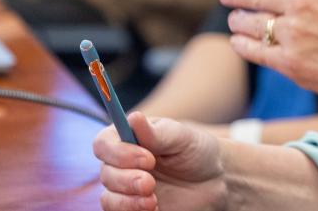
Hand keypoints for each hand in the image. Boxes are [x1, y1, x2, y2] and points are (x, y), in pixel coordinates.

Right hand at [94, 112, 226, 210]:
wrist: (213, 180)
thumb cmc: (195, 151)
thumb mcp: (182, 137)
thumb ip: (157, 133)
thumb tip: (133, 116)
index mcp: (128, 138)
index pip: (103, 143)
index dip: (118, 153)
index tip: (148, 159)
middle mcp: (121, 164)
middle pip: (105, 173)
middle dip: (126, 180)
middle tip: (150, 183)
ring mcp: (125, 188)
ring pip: (108, 198)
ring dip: (127, 202)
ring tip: (153, 200)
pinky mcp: (132, 208)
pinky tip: (156, 208)